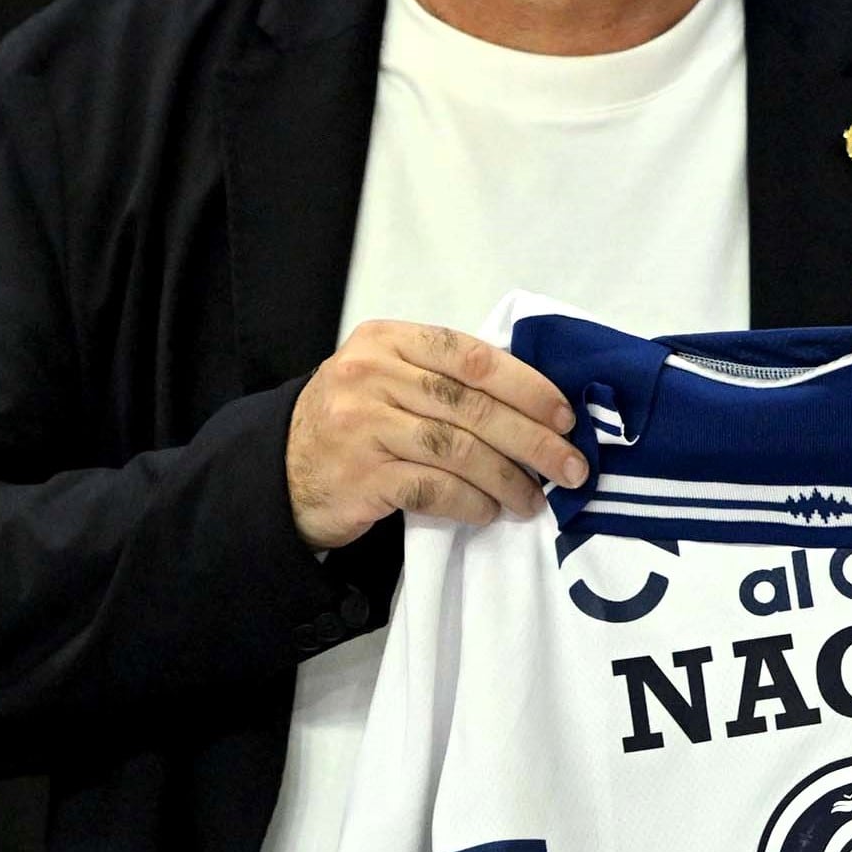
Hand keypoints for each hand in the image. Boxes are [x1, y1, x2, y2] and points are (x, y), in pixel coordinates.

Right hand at [284, 320, 588, 550]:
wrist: (280, 472)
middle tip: (570, 468)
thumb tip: (537, 405)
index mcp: (387, 340)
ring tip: (534, 500)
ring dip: (507, 479)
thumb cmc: (353, 422)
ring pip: (458, 449)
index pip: (471, 357)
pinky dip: (470, 502)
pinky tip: (488, 511)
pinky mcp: (360, 477)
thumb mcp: (387, 377)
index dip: (527, 387)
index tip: (565, 416)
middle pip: (472, 406)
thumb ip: (445, 377)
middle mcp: (371, 376)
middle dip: (532, 440)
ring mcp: (362, 426)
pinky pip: (433, 488)